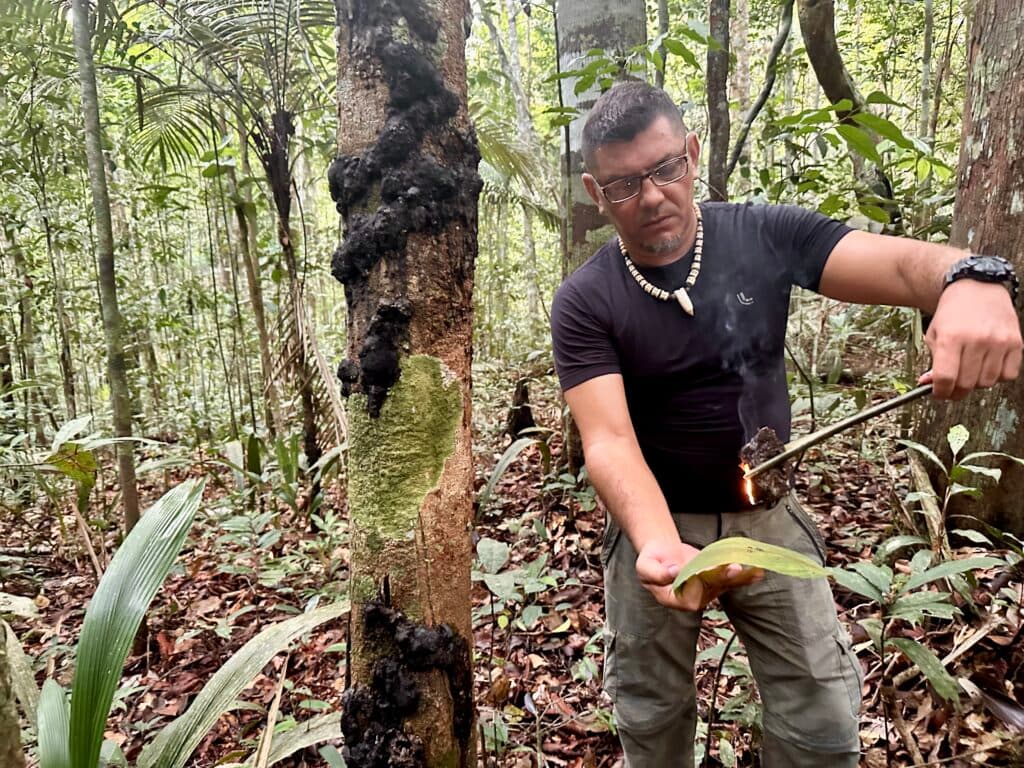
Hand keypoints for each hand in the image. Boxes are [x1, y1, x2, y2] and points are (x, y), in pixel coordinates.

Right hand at [635, 538, 763, 611]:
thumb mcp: (645, 567)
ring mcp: (706, 590)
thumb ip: (657, 573)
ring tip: (753, 571)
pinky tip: (756, 573)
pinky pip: (730, 580)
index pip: (689, 596)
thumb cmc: (650, 562)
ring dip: (738, 578)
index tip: (700, 570)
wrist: (661, 553)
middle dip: (723, 579)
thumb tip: (674, 571)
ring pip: (723, 584)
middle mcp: (694, 599)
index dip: (695, 584)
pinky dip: (744, 577)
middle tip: (733, 568)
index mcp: (675, 599)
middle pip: (710, 589)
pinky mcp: (715, 580)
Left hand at [920, 280, 1022, 399]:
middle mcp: (976, 339)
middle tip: (952, 384)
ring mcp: (998, 342)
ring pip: (987, 382)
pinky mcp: (1016, 343)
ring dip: (976, 382)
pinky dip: (997, 376)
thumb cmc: (953, 313)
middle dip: (956, 389)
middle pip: (966, 383)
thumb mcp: (934, 334)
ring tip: (970, 369)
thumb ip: (933, 362)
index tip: (939, 393)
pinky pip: (1008, 375)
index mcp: (951, 337)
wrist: (978, 288)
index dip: (940, 392)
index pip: (945, 378)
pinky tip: (988, 365)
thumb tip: (930, 385)